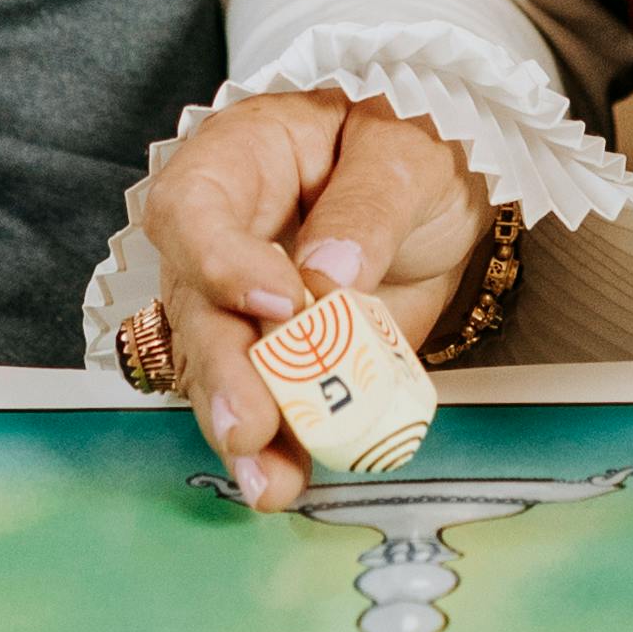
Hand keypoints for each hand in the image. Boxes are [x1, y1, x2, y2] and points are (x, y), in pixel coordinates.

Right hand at [136, 91, 482, 510]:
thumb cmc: (408, 149)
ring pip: (218, 369)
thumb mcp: (409, 153)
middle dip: (222, 373)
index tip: (281, 305)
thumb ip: (369, 206)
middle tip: (248, 428)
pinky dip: (279, 447)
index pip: (195, 209)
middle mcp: (221, 236)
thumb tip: (328, 274)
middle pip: (195, 306)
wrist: (438, 197)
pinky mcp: (273, 358)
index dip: (221, 262)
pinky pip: (265, 404)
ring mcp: (240, 304)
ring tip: (269, 482)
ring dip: (243, 428)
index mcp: (240, 159)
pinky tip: (288, 480)